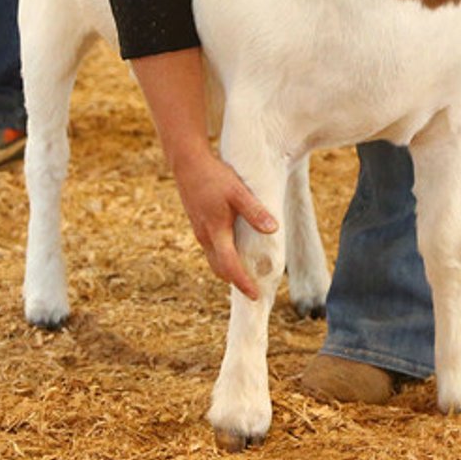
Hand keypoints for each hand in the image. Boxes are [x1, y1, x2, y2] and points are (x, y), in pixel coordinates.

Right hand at [171, 148, 278, 300]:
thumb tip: (273, 229)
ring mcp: (199, 231)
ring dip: (228, 270)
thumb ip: (255, 212)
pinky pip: (211, 249)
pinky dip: (223, 257)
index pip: (229, 266)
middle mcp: (205, 236)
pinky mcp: (198, 224)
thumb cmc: (213, 176)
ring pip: (214, 259)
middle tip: (253, 290)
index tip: (255, 295)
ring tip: (246, 274)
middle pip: (220, 269)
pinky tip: (234, 250)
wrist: (187, 164)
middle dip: (236, 281)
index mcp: (215, 232)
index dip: (242, 283)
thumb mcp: (238, 192)